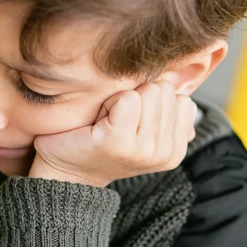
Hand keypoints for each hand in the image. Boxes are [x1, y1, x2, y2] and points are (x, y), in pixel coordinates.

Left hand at [28, 80, 197, 187]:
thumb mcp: (142, 129)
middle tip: (116, 121)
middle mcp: (163, 154)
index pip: (182, 100)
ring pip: (147, 92)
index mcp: (174, 152)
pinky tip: (99, 122)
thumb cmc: (100, 144)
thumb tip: (181, 77)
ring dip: (121, 100)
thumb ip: (166, 110)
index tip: (132, 122)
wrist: (64, 169)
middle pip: (163, 91)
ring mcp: (142, 150)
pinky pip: (127, 98)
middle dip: (137, 97)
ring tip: (108, 122)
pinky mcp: (118, 141)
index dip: (152, 101)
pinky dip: (109, 102)